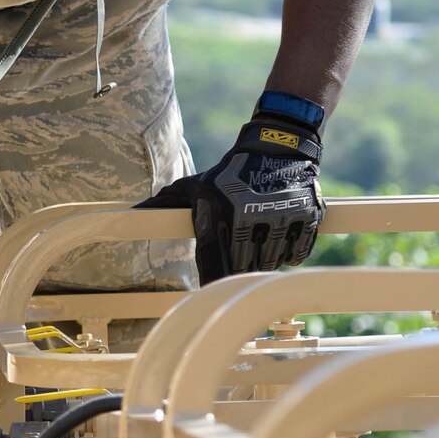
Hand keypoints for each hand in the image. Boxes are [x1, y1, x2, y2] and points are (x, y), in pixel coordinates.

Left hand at [144, 104, 324, 283]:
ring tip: (261, 239)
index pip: (214, 265)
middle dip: (242, 267)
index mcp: (221, 214)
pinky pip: (296, 255)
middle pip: (244, 269)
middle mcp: (250, 217)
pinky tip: (281, 236)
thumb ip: (166, 204)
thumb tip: (131, 213)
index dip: (213, 282)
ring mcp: (281, 217)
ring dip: (266, 260)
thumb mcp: (197, 185)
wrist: (278, 146)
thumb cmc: (230, 173)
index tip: (214, 291)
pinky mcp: (307, 217)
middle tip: (243, 254)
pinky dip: (289, 253)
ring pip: (271, 263)